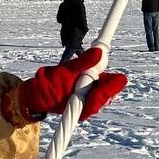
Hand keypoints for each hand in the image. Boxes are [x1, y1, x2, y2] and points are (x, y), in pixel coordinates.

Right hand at [10, 48, 127, 122]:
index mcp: (86, 106)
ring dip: (100, 77)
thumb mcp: (66, 72)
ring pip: (103, 89)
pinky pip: (97, 89)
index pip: (105, 96)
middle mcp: (89, 106)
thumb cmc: (49, 86)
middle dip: (107, 79)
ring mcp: (88, 102)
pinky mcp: (86, 98)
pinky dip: (95, 78)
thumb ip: (83, 63)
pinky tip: (88, 71)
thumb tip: (98, 53)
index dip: (113, 85)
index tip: (121, 77)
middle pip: (108, 92)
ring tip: (91, 65)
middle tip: (100, 62)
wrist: (37, 95)